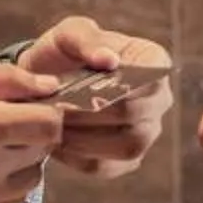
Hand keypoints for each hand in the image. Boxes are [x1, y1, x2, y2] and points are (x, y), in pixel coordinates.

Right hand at [0, 64, 65, 202]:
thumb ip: (2, 80)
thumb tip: (47, 87)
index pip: (51, 124)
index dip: (46, 112)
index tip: (29, 108)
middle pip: (43, 150)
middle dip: (32, 134)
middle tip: (2, 125)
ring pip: (31, 178)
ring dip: (21, 162)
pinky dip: (5, 187)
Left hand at [16, 16, 175, 177]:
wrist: (44, 82)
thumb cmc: (64, 52)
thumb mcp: (70, 34)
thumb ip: (87, 41)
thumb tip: (109, 60)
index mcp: (154, 63)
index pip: (152, 80)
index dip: (119, 89)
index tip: (80, 89)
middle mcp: (158, 100)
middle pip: (137, 116)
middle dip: (93, 115)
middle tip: (57, 110)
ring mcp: (145, 132)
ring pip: (127, 147)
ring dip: (85, 140)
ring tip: (53, 127)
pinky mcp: (125, 159)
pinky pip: (107, 167)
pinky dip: (78, 158)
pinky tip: (56, 144)